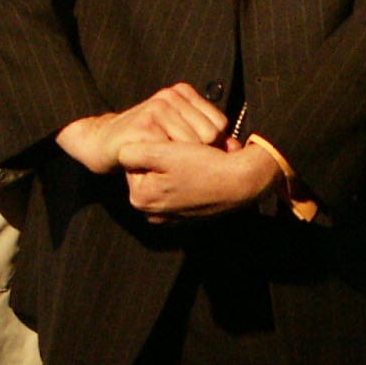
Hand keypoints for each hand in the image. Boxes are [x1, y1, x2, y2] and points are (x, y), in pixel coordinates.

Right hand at [55, 83, 229, 172]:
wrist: (103, 143)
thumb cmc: (146, 142)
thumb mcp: (178, 134)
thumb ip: (206, 137)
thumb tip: (237, 149)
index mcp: (183, 92)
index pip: (219, 125)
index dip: (211, 146)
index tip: (193, 155)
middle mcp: (170, 95)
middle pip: (209, 135)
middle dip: (198, 155)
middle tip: (177, 162)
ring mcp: (156, 107)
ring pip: (192, 145)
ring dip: (180, 162)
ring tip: (163, 163)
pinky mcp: (143, 124)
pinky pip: (171, 152)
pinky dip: (165, 164)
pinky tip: (152, 165)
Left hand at [117, 136, 279, 220]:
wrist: (243, 183)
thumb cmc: (204, 166)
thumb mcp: (164, 153)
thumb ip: (134, 151)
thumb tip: (122, 151)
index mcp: (142, 199)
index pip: (135, 161)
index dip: (153, 147)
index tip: (174, 147)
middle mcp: (153, 213)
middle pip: (150, 172)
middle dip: (165, 158)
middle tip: (186, 152)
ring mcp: (172, 217)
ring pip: (166, 178)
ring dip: (178, 166)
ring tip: (197, 161)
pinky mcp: (188, 216)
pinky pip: (182, 188)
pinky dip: (190, 179)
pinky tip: (204, 172)